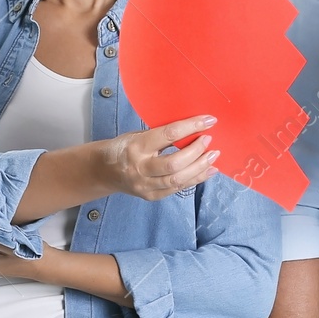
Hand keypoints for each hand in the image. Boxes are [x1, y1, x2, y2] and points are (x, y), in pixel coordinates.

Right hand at [91, 114, 221, 199]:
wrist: (104, 171)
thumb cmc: (125, 147)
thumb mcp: (139, 135)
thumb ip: (162, 135)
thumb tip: (194, 130)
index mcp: (136, 146)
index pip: (168, 135)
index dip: (191, 127)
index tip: (208, 120)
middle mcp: (140, 168)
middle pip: (175, 163)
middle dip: (197, 151)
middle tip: (209, 141)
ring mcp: (145, 185)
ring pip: (178, 180)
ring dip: (200, 167)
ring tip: (213, 156)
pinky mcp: (151, 196)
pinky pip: (178, 189)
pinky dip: (196, 179)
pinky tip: (208, 171)